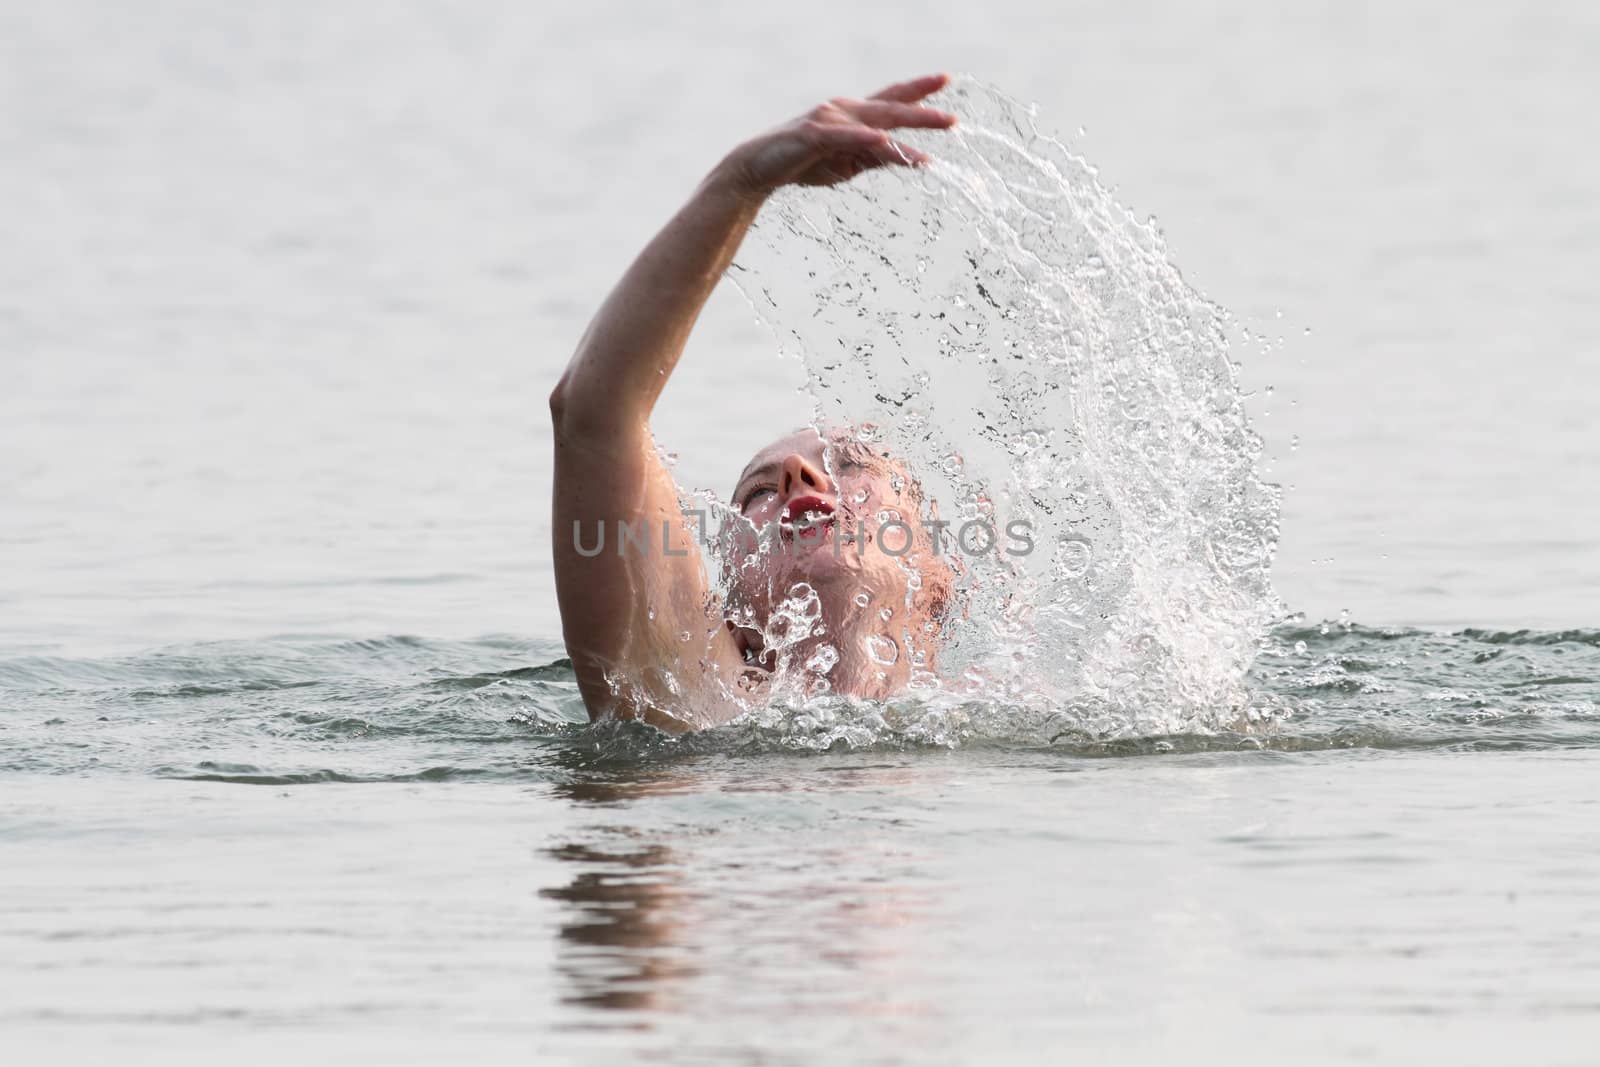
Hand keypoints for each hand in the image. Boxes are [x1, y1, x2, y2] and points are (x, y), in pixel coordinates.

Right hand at [721, 73, 957, 197]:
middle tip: (953, 120)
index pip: (891, 99)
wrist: (758, 168)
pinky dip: (864, 137)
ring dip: (904, 131)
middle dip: (924, 114)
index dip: (918, 89)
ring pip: (874, 125)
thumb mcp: (847, 164)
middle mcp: (844, 110)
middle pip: (891, 109)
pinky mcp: (813, 136)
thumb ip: (874, 157)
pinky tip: (883, 138)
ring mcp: (829, 120)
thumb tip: (905, 157)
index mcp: (853, 115)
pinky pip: (844, 137)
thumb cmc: (803, 164)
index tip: (945, 79)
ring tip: (930, 139)